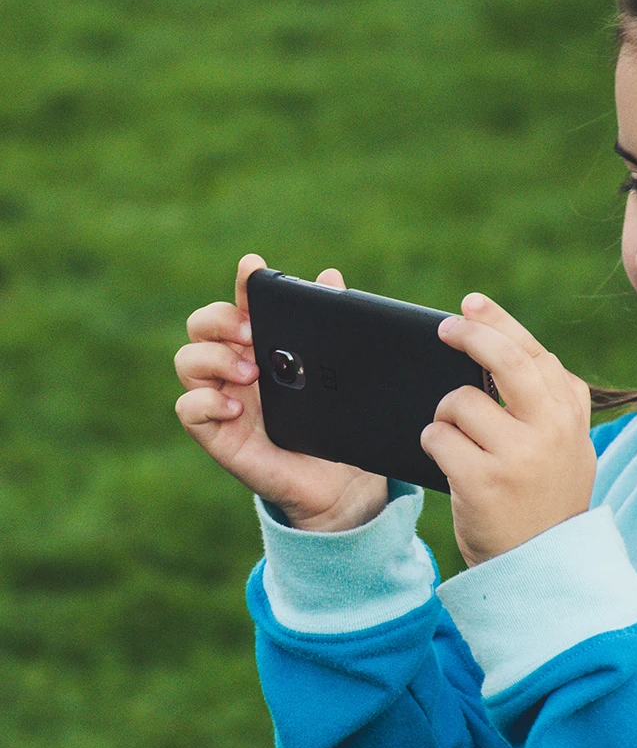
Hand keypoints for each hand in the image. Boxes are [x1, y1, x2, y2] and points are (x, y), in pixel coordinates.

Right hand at [174, 253, 388, 531]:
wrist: (340, 480)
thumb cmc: (332, 424)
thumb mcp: (335, 375)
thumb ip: (329, 329)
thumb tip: (330, 278)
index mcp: (261, 346)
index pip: (241, 306)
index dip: (243, 285)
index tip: (254, 267)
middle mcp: (235, 367)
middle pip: (200, 326)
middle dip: (218, 319)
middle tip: (249, 331)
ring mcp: (221, 399)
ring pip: (187, 361)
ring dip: (214, 358)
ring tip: (251, 372)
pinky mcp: (216, 434)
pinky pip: (188, 409)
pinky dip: (207, 402)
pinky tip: (238, 406)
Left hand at [421, 293, 595, 565]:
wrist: (543, 567)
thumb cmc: (546, 500)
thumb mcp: (569, 447)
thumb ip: (550, 402)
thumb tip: (505, 348)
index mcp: (570, 414)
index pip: (533, 352)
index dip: (499, 324)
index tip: (471, 305)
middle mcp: (550, 429)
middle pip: (503, 359)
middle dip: (468, 335)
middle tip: (444, 329)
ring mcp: (518, 455)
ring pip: (459, 401)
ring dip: (445, 415)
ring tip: (458, 442)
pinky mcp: (483, 481)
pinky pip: (438, 437)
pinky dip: (433, 444)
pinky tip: (447, 461)